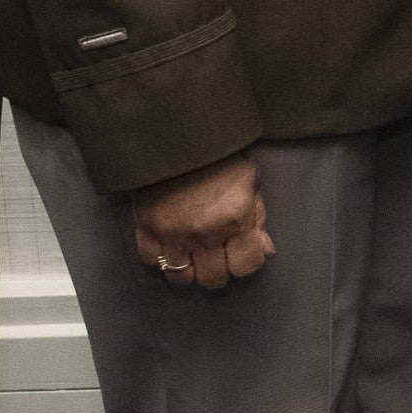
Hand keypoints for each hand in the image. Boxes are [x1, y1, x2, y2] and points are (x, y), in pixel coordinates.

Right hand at [131, 154, 272, 291]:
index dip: (246, 263)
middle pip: (213, 278)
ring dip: (189, 271)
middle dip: (218, 272)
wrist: (177, 134)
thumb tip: (265, 249)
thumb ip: (257, 218)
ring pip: (180, 276)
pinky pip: (151, 260)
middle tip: (216, 260)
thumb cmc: (220, 156)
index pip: (246, 265)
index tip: (241, 255)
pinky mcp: (146, 227)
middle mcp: (205, 233)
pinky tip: (168, 246)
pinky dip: (160, 258)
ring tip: (191, 258)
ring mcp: (173, 233)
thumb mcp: (250, 181)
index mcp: (236, 218)